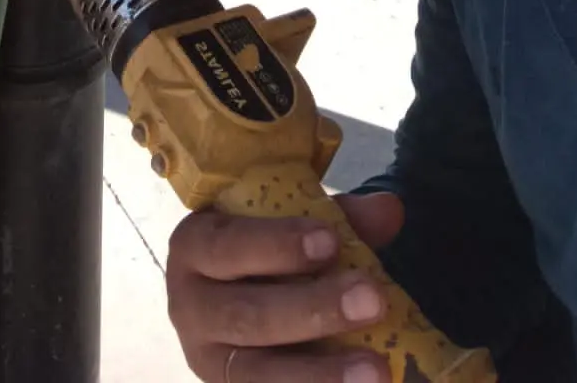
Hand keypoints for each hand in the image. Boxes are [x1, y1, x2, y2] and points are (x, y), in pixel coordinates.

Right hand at [165, 192, 403, 381]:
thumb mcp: (288, 221)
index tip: (331, 242)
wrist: (234, 291)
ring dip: (320, 374)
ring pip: (257, 374)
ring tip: (376, 369)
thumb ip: (337, 216)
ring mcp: (208, 361)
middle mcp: (188, 307)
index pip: (228, 246)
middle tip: (373, 300)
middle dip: (314, 310)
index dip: (278, 245)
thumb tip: (388, 211)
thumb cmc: (263, 248)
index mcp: (195, 248)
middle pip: (248, 315)